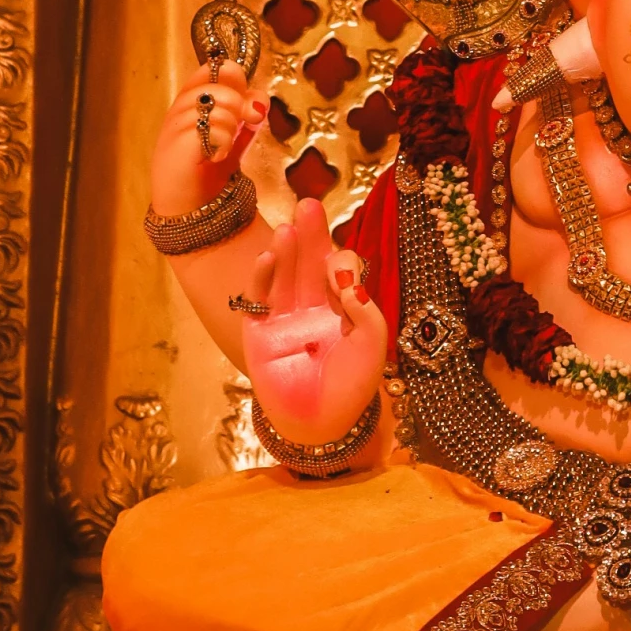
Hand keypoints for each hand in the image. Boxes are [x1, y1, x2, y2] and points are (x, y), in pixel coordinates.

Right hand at [151, 59, 266, 218]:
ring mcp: (175, 126)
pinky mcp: (176, 146)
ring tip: (223, 146)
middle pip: (219, 85)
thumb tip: (261, 100)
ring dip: (231, 127)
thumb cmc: (208, 166)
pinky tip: (217, 156)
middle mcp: (179, 108)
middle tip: (244, 123)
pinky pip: (212, 129)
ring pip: (218, 106)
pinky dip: (223, 142)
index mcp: (191, 100)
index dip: (235, 78)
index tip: (244, 99)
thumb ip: (247, 111)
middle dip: (239, 103)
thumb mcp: (232, 132)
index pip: (213, 68)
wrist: (189, 206)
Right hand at [239, 197, 387, 447]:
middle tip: (308, 206)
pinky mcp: (259, 332)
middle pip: (308, 261)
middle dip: (309, 234)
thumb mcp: (372, 343)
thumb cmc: (352, 384)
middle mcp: (311, 303)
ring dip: (284, 252)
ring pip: (282, 275)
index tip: (338, 270)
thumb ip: (366, 310)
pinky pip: (257, 301)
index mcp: (341, 303)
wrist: (323, 424)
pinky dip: (261, 279)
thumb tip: (346, 279)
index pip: (338, 267)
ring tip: (287, 230)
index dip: (339, 260)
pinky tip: (267, 259)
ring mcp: (283, 316)